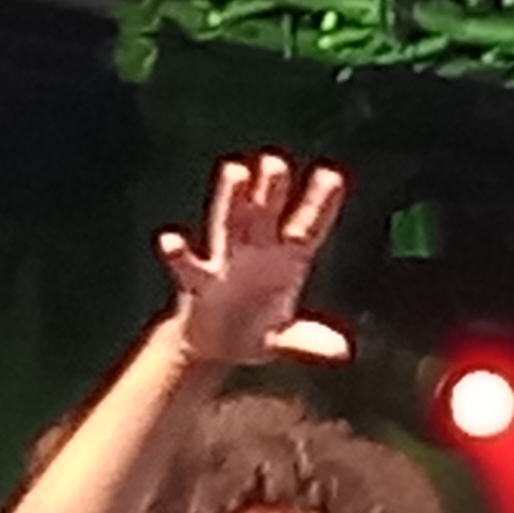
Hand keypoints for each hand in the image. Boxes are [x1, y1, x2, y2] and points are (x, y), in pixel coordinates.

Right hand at [157, 153, 350, 368]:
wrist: (215, 348)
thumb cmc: (256, 330)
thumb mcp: (287, 339)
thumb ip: (310, 340)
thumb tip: (342, 351)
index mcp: (286, 259)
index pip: (307, 227)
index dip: (319, 204)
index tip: (333, 176)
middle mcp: (255, 250)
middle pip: (265, 213)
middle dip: (270, 188)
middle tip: (276, 161)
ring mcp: (225, 260)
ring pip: (228, 222)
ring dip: (231, 198)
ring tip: (235, 171)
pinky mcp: (198, 282)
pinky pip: (188, 265)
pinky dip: (178, 253)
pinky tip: (170, 240)